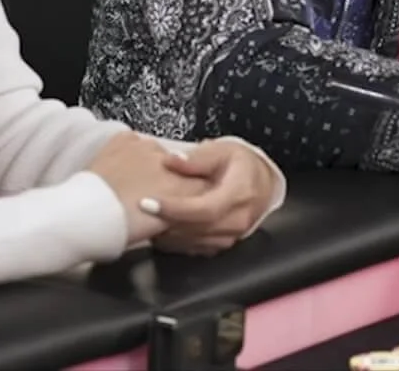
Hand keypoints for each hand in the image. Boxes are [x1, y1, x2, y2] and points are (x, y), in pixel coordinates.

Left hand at [85, 131, 212, 244]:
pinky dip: (129, 154)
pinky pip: (134, 142)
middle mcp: (171, 162)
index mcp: (183, 186)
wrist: (83, 217)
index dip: (193, 189)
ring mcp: (146, 147)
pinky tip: (120, 170)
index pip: (202, 181)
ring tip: (132, 183)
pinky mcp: (125, 139)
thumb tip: (185, 207)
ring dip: (151, 164)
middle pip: (182, 165)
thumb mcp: (160, 228)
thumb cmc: (119, 230)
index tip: (182, 198)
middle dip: (173, 176)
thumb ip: (180, 212)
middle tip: (151, 194)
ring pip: (158, 153)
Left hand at [149, 139, 281, 255]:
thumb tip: (172, 160)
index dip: (174, 209)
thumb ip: (198, 157)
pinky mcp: (222, 244)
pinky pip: (193, 248)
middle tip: (136, 209)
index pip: (204, 210)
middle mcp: (237, 220)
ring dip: (166, 233)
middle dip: (164, 221)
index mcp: (239, 195)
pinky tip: (159, 227)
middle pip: (195, 229)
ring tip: (145, 217)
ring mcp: (230, 236)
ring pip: (192, 242)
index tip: (147, 202)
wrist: (261, 183)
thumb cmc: (242, 165)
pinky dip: (174, 240)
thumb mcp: (223, 150)